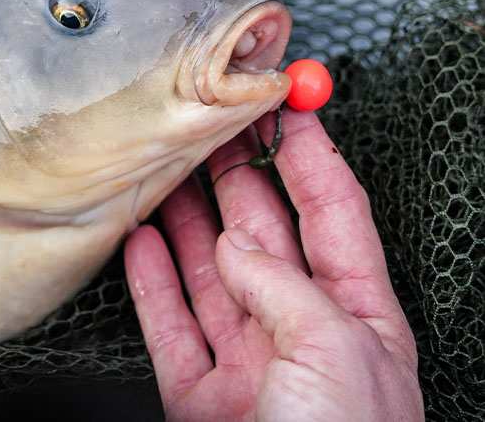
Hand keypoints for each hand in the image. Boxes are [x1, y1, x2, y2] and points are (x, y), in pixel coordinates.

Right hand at [125, 109, 422, 420]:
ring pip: (210, 271)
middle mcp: (298, 330)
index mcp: (355, 317)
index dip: (307, 153)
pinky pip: (169, 325)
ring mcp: (247, 362)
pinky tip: (141, 243)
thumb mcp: (335, 350)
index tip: (284, 104)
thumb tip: (232, 247)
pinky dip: (152, 281)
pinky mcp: (198, 397)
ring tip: (170, 170)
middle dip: (238, 171)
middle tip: (215, 127)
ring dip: (187, 218)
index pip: (331, 210)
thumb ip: (281, 285)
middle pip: (263, 230)